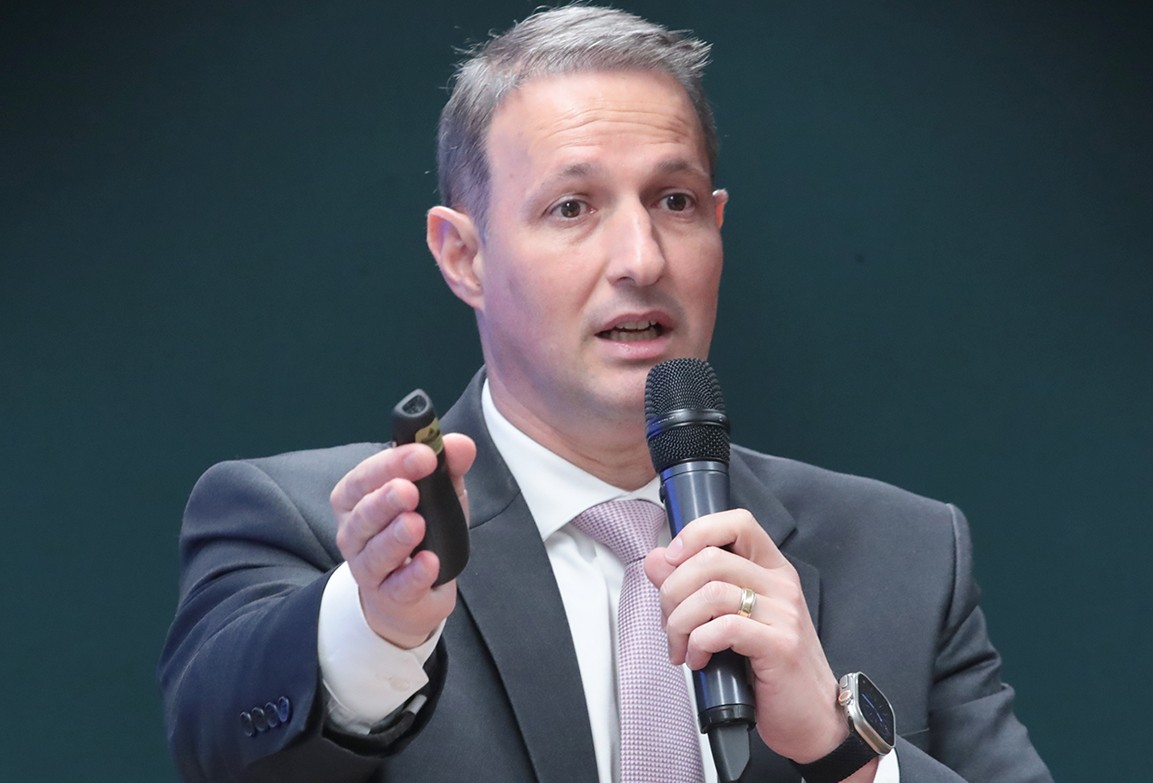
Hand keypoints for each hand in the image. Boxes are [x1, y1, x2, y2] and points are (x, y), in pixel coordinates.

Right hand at [330, 433, 475, 648]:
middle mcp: (355, 532)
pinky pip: (398, 587)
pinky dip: (413, 575)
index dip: (392, 464)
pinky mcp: (388, 596)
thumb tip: (461, 444)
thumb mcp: (438, 494)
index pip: (365, 476)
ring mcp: (368, 568)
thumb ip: (448, 467)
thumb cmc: (421, 533)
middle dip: (385, 500)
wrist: (412, 595)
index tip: (424, 455)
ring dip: (395, 538)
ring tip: (416, 524)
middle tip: (409, 490)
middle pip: (363, 514)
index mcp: (358, 498)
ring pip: (375, 553)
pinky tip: (429, 563)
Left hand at [643, 509, 849, 764]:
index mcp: (771, 570)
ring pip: (711, 593)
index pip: (737, 522)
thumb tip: (657, 559)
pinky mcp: (780, 646)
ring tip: (680, 646)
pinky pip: (723, 628)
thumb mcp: (728, 620)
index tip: (672, 559)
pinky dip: (698, 643)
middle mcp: (781, 585)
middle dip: (672, 591)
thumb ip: (692, 585)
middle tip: (669, 623)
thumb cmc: (770, 669)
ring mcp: (784, 614)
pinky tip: (698, 660)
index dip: (697, 532)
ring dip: (680, 622)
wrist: (813, 719)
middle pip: (711, 558)